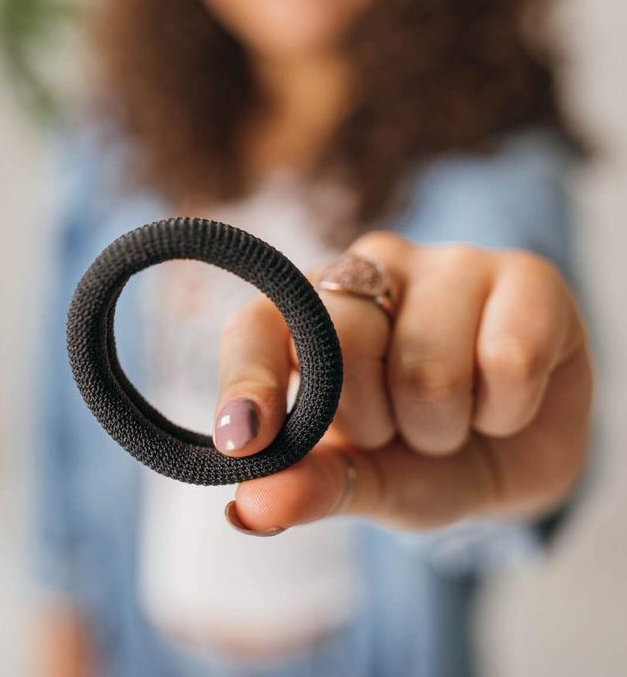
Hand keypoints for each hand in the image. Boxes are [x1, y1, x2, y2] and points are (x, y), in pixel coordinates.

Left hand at [212, 232, 592, 532]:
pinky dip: (507, 410)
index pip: (257, 327)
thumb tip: (252, 507)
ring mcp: (448, 264)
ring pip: (428, 367)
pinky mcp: (525, 276)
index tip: (245, 441)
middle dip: (373, 422)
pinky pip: (508, 361)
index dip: (248, 380)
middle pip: (342, 346)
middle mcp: (370, 269)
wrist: (517, 450)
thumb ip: (313, 486)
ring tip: (454, 416)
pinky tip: (505, 397)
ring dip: (442, 427)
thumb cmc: (422, 455)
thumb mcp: (367, 481)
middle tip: (398, 427)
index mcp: (311, 312)